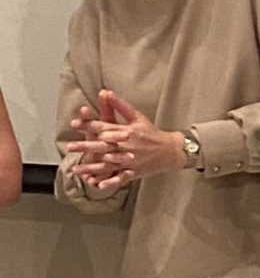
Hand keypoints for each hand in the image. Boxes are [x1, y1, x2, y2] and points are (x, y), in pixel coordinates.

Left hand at [66, 90, 188, 185]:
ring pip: (108, 164)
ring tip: (75, 170)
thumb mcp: (138, 117)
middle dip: (85, 146)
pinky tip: (98, 185)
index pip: (104, 127)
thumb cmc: (152, 132)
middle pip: (103, 146)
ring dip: (91, 167)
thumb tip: (105, 92)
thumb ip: (120, 105)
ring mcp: (131, 160)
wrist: (171, 150)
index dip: (88, 125)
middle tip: (70, 146)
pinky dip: (110, 182)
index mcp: (127, 131)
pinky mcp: (135, 172)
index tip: (74, 124)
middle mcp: (127, 145)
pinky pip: (121, 178)